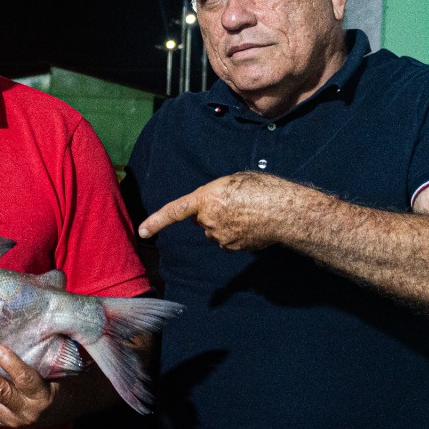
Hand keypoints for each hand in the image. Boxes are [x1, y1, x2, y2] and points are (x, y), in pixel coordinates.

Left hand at [138, 171, 313, 250]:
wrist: (286, 211)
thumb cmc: (263, 188)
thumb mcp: (234, 181)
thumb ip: (215, 194)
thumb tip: (210, 208)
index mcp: (207, 198)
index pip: (176, 211)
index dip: (157, 221)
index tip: (142, 231)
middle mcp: (209, 220)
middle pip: (202, 219)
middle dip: (211, 211)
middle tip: (235, 201)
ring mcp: (221, 237)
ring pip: (215, 230)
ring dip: (225, 221)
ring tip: (248, 210)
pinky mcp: (233, 247)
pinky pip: (228, 238)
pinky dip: (236, 232)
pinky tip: (252, 223)